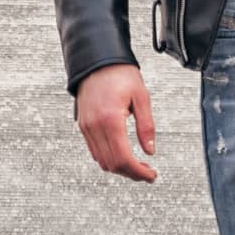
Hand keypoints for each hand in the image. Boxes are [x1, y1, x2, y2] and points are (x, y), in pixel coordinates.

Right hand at [75, 63, 157, 181]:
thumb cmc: (119, 73)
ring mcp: (86, 127)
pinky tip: (121, 154)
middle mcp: (95, 126)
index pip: (123, 158)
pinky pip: (94, 151)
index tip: (151, 175)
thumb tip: (150, 150)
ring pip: (102, 161)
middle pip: (112, 165)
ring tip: (137, 164)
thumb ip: (146, 126)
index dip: (139, 172)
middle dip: (131, 173)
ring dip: (120, 168)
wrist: (97, 59)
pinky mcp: (83, 125)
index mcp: (111, 119)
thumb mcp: (141, 96)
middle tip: (147, 172)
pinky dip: (108, 158)